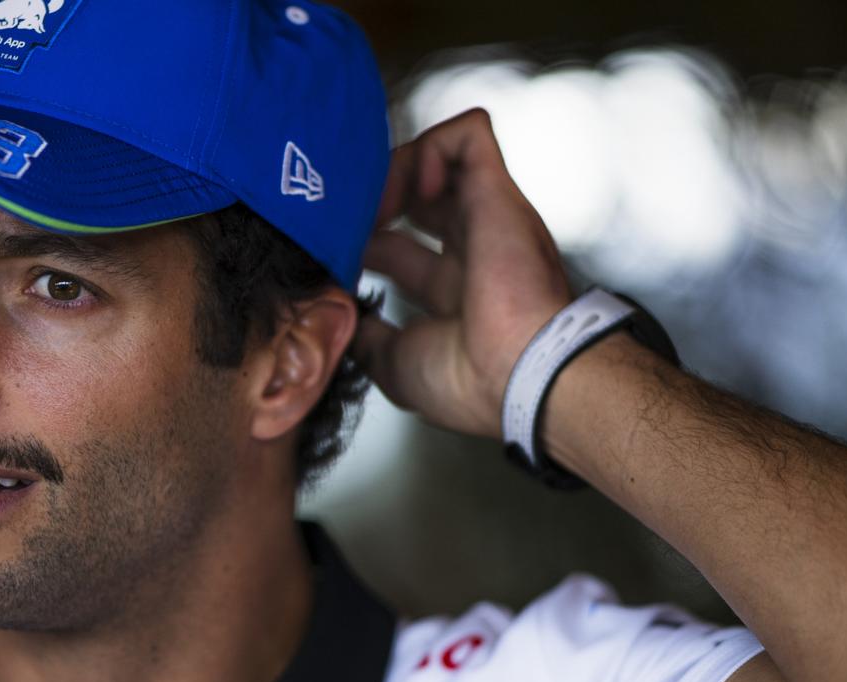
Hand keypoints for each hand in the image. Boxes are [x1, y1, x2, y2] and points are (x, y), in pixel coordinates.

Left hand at [354, 109, 574, 438]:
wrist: (518, 373)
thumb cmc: (467, 382)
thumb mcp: (394, 364)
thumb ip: (368, 337)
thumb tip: (345, 319)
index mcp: (449, 293)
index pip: (394, 246)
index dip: (357, 240)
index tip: (328, 252)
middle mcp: (469, 251)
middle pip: (412, 198)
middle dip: (371, 198)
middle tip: (341, 217)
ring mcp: (486, 218)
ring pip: (435, 159)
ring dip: (395, 169)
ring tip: (375, 205)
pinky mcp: (499, 191)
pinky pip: (469, 134)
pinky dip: (433, 146)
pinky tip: (413, 187)